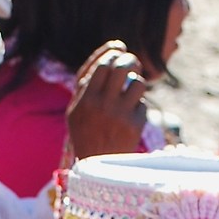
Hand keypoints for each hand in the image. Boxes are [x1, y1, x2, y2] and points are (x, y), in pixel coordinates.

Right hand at [67, 43, 151, 162]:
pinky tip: (131, 118)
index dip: (112, 52)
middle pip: (121, 67)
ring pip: (137, 82)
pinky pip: (142, 105)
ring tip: (133, 89)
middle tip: (133, 63)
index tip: (119, 48)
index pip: (102, 65)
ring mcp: (118, 115)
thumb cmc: (86, 135)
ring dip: (137, 82)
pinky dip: (138, 107)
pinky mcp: (134, 125)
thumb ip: (87, 83)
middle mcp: (100, 105)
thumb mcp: (76, 110)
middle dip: (130, 60)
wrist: (96, 171)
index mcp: (85, 99)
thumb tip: (111, 53)